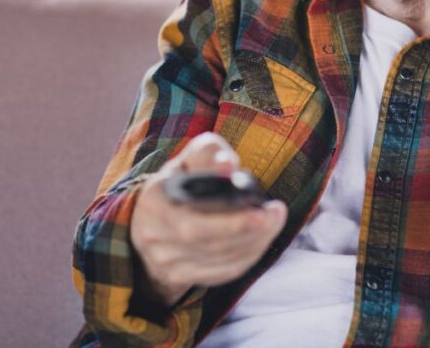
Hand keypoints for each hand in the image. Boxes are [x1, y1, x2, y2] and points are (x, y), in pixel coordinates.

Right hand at [129, 132, 287, 306]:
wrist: (153, 221)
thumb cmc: (181, 182)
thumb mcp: (189, 160)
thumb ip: (208, 154)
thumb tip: (227, 165)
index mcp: (155, 197)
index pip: (190, 208)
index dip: (226, 213)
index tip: (260, 205)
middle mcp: (153, 231)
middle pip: (203, 237)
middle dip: (245, 228)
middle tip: (276, 214)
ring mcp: (164, 258)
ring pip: (217, 257)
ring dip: (254, 242)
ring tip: (274, 222)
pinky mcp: (177, 276)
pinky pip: (220, 273)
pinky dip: (246, 258)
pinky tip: (261, 241)